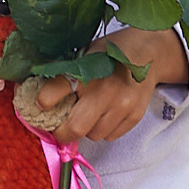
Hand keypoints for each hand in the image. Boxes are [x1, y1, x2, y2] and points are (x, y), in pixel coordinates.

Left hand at [34, 37, 188, 141]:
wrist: (149, 53)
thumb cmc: (111, 53)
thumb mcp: (85, 54)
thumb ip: (66, 74)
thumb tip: (41, 97)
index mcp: (87, 69)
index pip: (56, 89)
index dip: (43, 101)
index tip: (39, 106)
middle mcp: (105, 90)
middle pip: (75, 128)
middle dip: (62, 131)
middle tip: (58, 126)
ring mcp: (122, 105)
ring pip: (93, 135)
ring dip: (87, 129)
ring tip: (89, 113)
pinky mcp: (134, 115)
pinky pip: (110, 135)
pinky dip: (104, 129)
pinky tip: (106, 113)